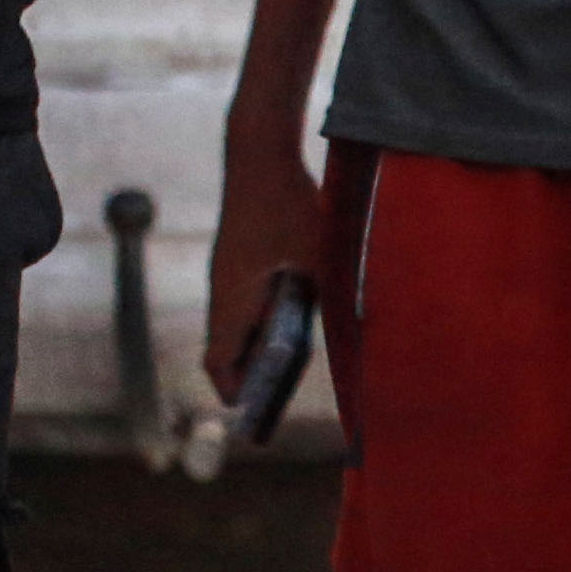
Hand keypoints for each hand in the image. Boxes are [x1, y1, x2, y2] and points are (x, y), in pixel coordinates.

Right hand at [205, 120, 324, 392]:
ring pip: (229, 328)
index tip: (251, 416)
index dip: (234, 392)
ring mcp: (225, 274)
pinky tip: (282, 330)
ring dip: (248, 352)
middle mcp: (222, 290)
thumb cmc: (290, 206)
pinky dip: (252, 326)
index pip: (220, 361)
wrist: (258, 155)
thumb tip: (350, 332)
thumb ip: (328, 296)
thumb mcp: (321, 256)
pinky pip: (237, 306)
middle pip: (223, 350)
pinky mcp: (233, 260)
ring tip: (277, 377)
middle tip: (268, 407)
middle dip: (244, 380)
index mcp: (236, 297)